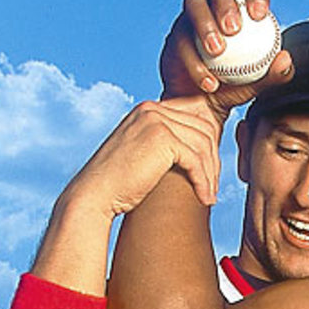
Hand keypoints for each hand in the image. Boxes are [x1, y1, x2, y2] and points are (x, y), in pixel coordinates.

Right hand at [66, 96, 222, 215]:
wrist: (95, 195)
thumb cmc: (119, 183)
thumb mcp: (145, 154)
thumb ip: (166, 144)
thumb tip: (200, 151)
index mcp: (149, 110)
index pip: (196, 116)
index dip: (209, 143)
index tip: (210, 170)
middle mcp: (152, 109)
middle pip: (204, 129)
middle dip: (213, 160)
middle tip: (213, 186)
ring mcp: (156, 121)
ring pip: (204, 145)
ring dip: (211, 174)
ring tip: (209, 195)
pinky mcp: (161, 139)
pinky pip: (196, 160)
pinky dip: (204, 182)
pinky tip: (205, 199)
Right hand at [159, 0, 293, 123]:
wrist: (205, 106)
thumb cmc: (234, 88)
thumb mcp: (258, 84)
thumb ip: (274, 74)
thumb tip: (285, 59)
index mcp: (243, 8)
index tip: (259, 15)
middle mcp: (216, 5)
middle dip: (225, 2)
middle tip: (233, 29)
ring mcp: (193, 16)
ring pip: (194, 2)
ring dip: (205, 24)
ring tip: (217, 51)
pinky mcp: (177, 33)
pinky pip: (182, 38)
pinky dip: (195, 60)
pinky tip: (209, 82)